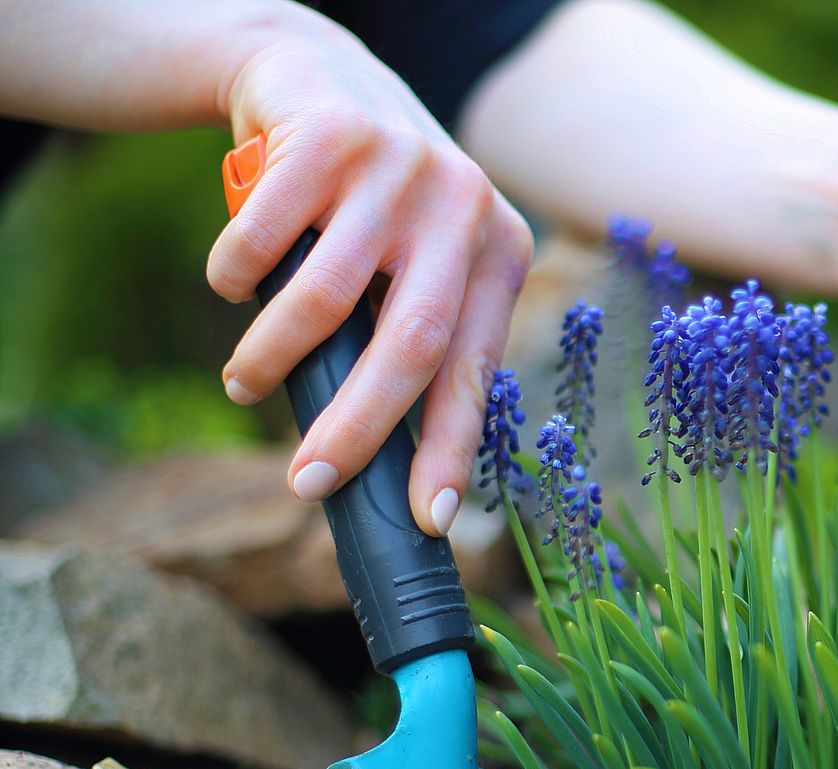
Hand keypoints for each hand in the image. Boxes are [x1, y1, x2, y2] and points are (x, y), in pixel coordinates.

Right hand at [209, 27, 532, 534]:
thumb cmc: (372, 206)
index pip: (473, 370)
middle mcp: (463, 209)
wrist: (319, 73)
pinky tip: (231, 284)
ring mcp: (400, 169)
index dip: (449, 450)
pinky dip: (235, 278)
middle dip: (356, 430)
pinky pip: (265, 241)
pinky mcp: (331, 138)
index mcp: (500, 253)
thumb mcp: (419, 263)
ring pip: (328, 301)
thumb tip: (389, 462)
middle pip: (412, 348)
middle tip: (308, 485)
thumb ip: (418, 338)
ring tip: (245, 383)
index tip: (427, 519)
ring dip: (273, 359)